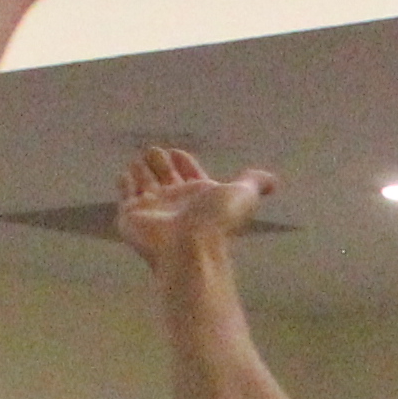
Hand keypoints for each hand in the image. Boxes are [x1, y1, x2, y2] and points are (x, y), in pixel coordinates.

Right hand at [117, 142, 278, 276]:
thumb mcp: (242, 195)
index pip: (187, 171)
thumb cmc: (216, 220)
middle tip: (158, 155)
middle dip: (160, 159)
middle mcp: (174, 199)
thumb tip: (273, 181)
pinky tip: (128, 175)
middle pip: (163, 172)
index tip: (178, 152)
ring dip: (142, 166)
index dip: (183, 160)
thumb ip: (254, 183)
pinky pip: (124, 191)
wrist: (190, 245)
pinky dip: (125, 180)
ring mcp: (151, 207)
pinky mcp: (130, 214)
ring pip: (142, 178)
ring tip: (144, 161)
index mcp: (198, 193)